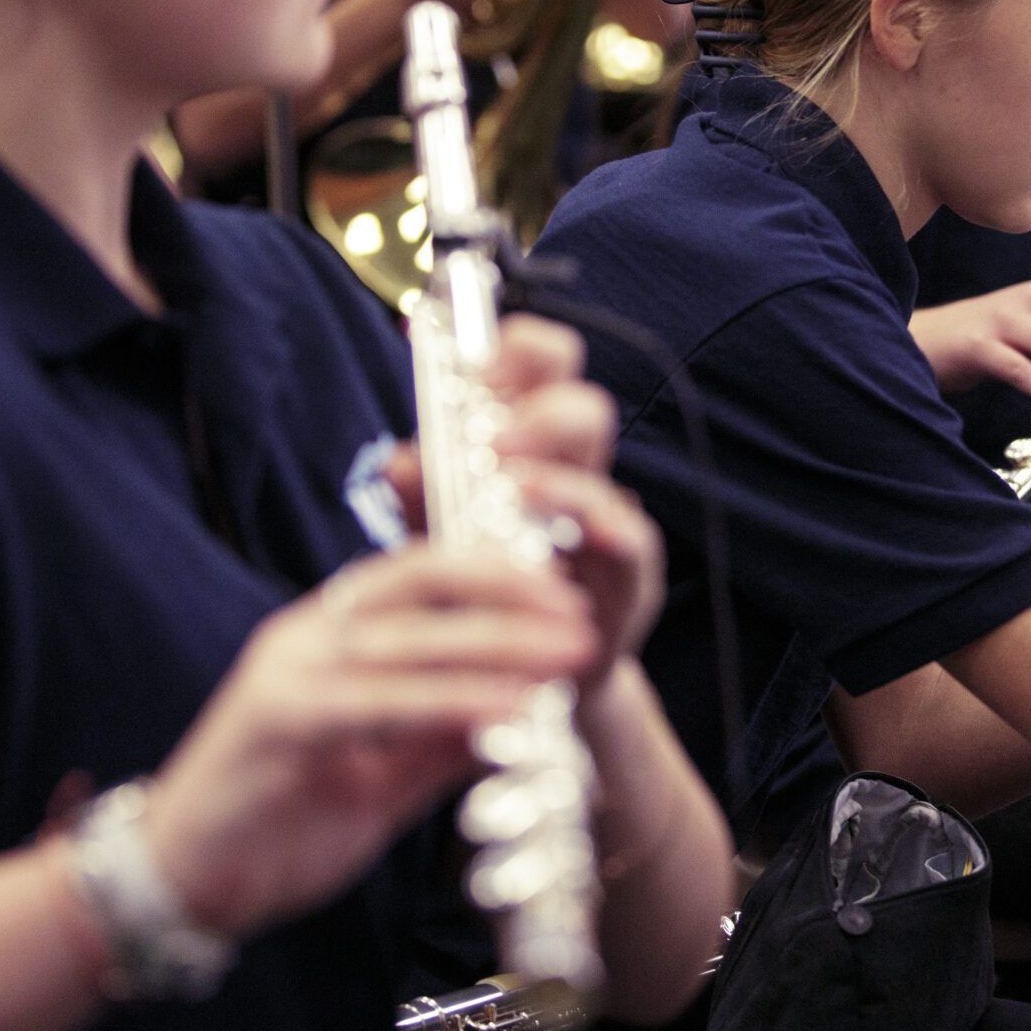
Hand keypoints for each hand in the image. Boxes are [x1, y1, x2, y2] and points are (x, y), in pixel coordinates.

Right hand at [141, 546, 596, 940]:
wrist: (183, 881)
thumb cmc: (282, 822)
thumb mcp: (386, 774)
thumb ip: (447, 738)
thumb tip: (529, 712)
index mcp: (331, 632)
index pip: (421, 571)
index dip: (497, 572)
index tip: (566, 593)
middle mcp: (308, 634)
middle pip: (421, 585)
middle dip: (511, 596)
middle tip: (582, 619)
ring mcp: (288, 671)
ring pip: (408, 638)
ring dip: (498, 644)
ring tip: (568, 656)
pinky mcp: (277, 720)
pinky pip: (380, 700)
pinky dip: (451, 701)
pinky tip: (508, 710)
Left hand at [385, 316, 665, 670]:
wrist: (529, 686)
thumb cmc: (487, 592)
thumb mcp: (441, 540)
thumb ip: (422, 498)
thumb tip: (395, 458)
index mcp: (527, 444)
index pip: (533, 365)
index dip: (505, 345)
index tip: (459, 353)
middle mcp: (572, 470)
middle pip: (578, 398)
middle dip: (537, 397)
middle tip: (492, 433)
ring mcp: (604, 520)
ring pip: (606, 465)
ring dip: (560, 465)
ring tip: (519, 483)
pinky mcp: (628, 577)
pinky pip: (634, 539)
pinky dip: (610, 528)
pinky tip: (591, 530)